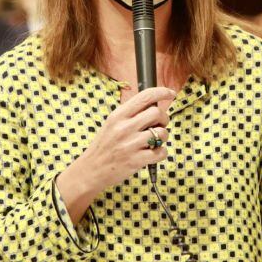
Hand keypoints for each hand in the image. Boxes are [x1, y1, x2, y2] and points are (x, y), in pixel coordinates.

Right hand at [56, 87, 174, 222]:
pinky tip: (152, 153)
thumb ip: (130, 114)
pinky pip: (160, 152)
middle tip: (159, 125)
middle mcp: (124, 128)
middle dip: (164, 118)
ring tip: (154, 141)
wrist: (91, 169)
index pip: (145, 97)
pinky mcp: (135, 161)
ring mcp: (130, 144)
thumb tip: (153, 105)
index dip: (161, 92)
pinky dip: (161, 152)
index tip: (170, 93)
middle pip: (157, 113)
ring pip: (161, 133)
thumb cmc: (104, 146)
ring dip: (163, 137)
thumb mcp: (112, 124)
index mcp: (118, 115)